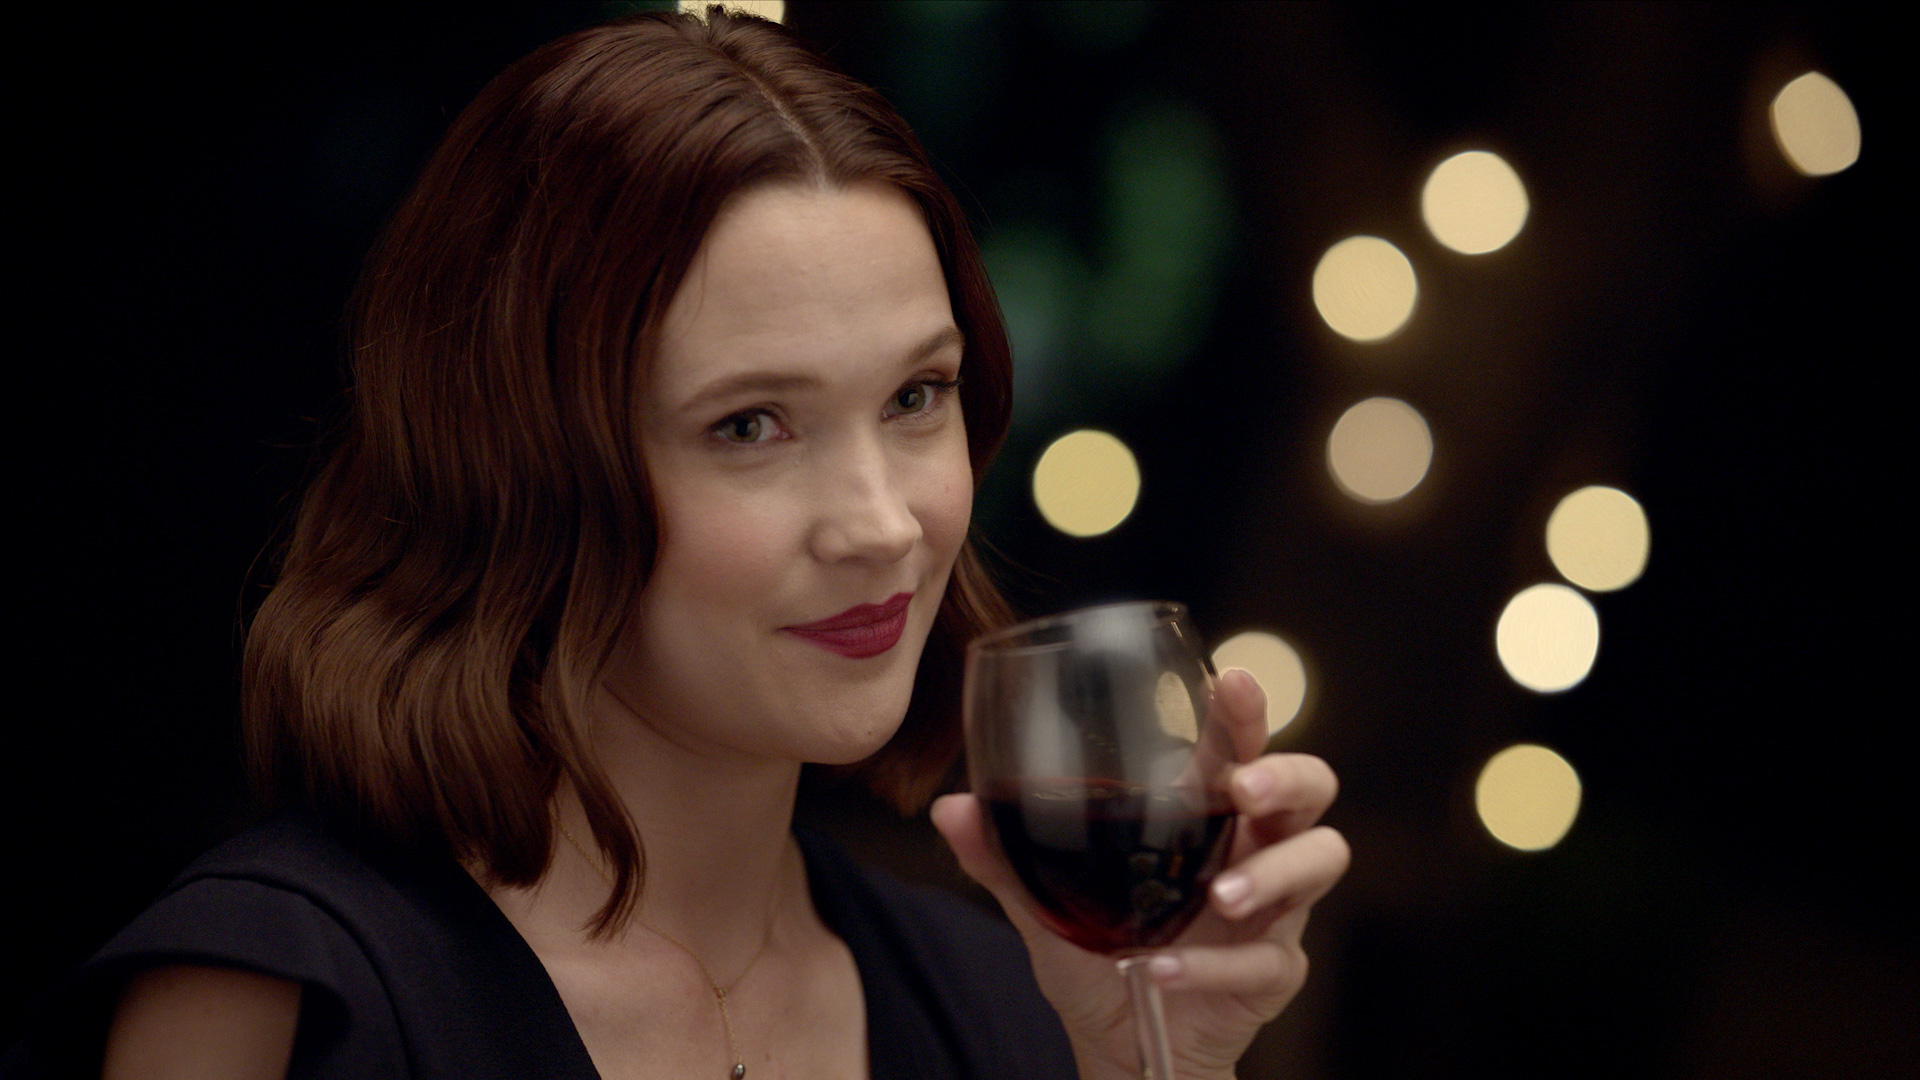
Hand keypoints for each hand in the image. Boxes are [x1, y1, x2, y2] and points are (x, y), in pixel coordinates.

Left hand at [931, 668, 1348, 1079]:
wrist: (1122, 1044)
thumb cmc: (1098, 957)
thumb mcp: (1044, 903)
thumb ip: (1004, 856)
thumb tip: (950, 808)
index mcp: (1206, 813)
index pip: (1240, 745)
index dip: (1246, 713)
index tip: (1234, 682)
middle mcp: (1253, 846)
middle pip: (1311, 787)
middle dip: (1286, 776)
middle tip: (1245, 788)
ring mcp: (1275, 908)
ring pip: (1320, 859)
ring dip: (1275, 872)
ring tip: (1222, 896)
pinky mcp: (1276, 969)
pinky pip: (1268, 958)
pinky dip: (1215, 964)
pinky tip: (1164, 971)